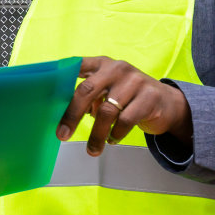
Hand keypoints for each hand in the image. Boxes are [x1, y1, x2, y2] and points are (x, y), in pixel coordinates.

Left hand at [56, 55, 192, 156]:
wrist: (168, 104)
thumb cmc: (129, 98)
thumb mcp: (109, 90)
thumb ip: (90, 97)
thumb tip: (65, 117)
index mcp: (102, 64)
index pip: (77, 65)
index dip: (61, 77)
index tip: (46, 94)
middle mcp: (117, 69)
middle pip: (87, 90)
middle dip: (72, 115)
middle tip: (62, 135)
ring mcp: (134, 81)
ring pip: (106, 111)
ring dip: (96, 134)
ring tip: (93, 149)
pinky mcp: (149, 97)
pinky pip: (125, 121)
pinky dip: (116, 134)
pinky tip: (113, 140)